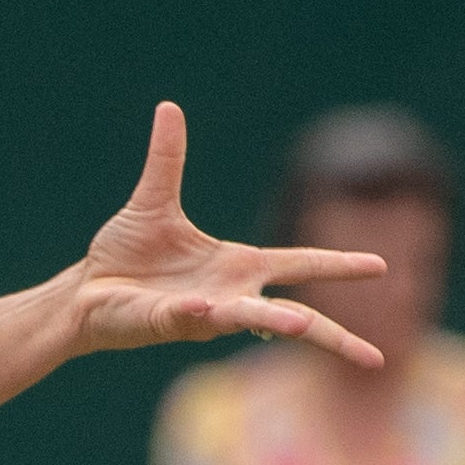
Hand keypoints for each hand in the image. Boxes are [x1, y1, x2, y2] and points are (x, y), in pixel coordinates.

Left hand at [64, 107, 389, 366]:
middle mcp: (229, 295)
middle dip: (331, 334)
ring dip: (274, 322)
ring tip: (300, 325)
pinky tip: (203, 307)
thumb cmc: (124, 256)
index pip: (299, 264)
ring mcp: (201, 314)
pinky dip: (196, 312)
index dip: (337, 264)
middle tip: (372, 356)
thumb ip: (168, 159)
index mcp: (238, 267)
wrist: (84, 293)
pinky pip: (186, 317)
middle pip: (293, 317)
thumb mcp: (153, 201)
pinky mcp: (166, 323)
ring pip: (246, 320)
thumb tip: (169, 107)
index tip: (380, 267)